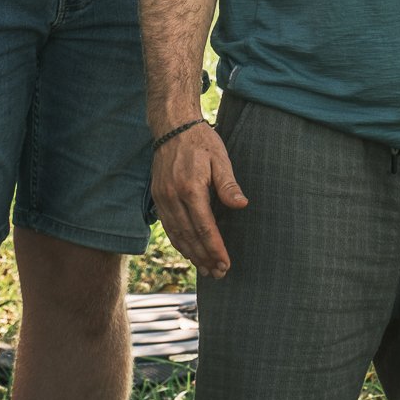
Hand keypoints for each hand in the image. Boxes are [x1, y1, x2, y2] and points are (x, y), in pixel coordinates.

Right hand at [151, 121, 248, 276]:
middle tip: (219, 272)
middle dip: (204, 257)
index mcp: (190, 188)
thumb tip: (241, 205)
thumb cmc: (201, 141)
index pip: (204, 227)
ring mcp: (162, 199)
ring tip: (206, 269)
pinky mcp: (158, 198)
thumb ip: (228, 183)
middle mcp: (173, 198)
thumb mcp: (220, 157)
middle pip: (189, 237)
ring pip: (176, 235)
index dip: (215, 248)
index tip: (225, 263)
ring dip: (191, 255)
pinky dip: (179, 243)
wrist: (172, 126)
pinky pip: (168, 228)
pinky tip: (190, 252)